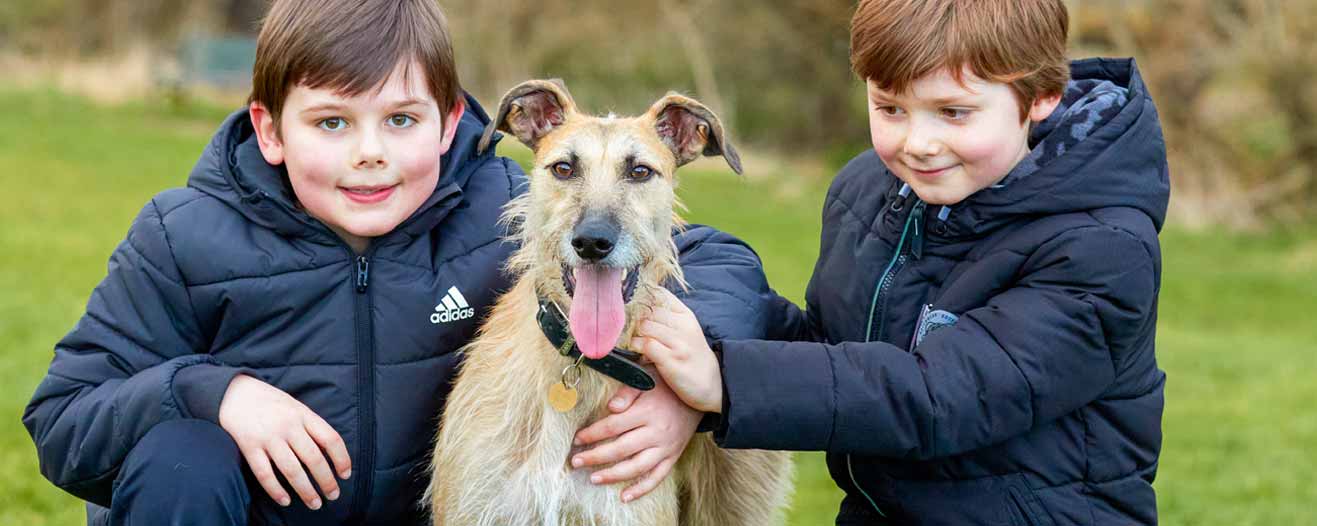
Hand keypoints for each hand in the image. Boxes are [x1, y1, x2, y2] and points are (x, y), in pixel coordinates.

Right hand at [218, 374, 350, 509]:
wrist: (235, 392)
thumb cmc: (271, 402)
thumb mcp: (296, 407)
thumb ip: (311, 426)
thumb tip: (330, 454)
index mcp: (304, 415)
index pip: (330, 439)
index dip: (342, 458)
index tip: (345, 474)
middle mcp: (288, 426)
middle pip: (313, 458)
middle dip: (326, 481)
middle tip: (333, 495)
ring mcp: (268, 437)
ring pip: (292, 470)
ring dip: (306, 490)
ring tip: (314, 503)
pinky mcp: (249, 446)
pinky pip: (264, 473)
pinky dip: (276, 490)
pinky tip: (285, 501)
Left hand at [570, 374, 701, 502]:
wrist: (697, 396)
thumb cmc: (667, 385)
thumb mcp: (648, 377)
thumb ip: (627, 391)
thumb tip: (611, 407)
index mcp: (647, 411)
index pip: (614, 425)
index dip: (593, 434)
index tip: (577, 439)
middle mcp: (657, 432)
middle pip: (621, 449)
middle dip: (596, 457)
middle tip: (576, 462)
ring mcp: (665, 447)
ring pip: (637, 467)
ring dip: (613, 475)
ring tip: (594, 479)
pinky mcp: (673, 456)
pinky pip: (657, 477)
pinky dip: (641, 489)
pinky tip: (625, 496)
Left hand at [631, 288, 723, 412]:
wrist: (712, 386)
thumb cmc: (693, 358)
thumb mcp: (686, 331)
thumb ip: (667, 317)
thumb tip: (638, 305)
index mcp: (686, 315)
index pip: (659, 294)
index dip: (641, 299)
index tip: (633, 309)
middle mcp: (683, 326)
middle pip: (648, 311)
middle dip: (634, 320)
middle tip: (628, 330)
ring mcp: (678, 343)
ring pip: (644, 326)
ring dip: (633, 334)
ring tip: (634, 342)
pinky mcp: (671, 360)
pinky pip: (645, 345)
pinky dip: (636, 348)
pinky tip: (638, 353)